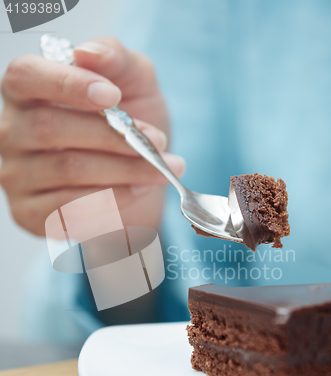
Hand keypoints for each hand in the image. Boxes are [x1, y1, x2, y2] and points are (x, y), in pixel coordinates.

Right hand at [0, 37, 184, 235]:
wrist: (137, 180)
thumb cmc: (129, 127)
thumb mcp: (133, 84)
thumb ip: (114, 59)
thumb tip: (89, 53)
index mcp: (27, 93)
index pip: (26, 77)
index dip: (67, 84)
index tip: (112, 95)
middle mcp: (12, 134)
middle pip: (50, 128)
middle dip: (112, 136)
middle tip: (156, 141)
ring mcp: (17, 177)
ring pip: (68, 170)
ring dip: (124, 169)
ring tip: (161, 169)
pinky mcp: (31, 214)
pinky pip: (70, 208)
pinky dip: (112, 199)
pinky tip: (138, 191)